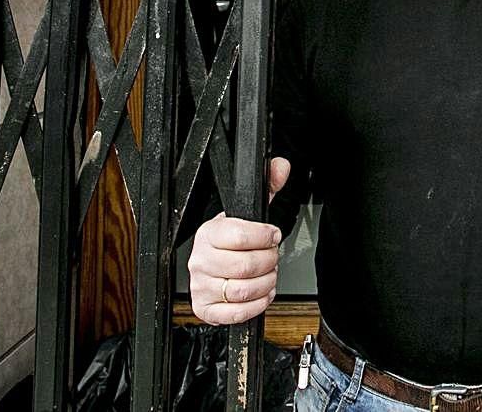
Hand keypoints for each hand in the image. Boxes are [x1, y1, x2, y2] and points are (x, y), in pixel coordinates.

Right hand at [188, 157, 290, 324]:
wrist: (215, 267)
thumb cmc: (231, 241)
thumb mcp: (248, 212)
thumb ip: (268, 186)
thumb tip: (280, 167)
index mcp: (208, 233)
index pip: (240, 236)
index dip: (265, 237)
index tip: (271, 236)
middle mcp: (200, 260)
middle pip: (245, 266)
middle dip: (269, 262)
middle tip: (271, 258)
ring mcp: (201, 286)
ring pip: (244, 290)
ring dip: (266, 284)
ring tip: (267, 275)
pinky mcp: (206, 309)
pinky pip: (236, 313)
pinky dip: (257, 305)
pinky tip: (260, 293)